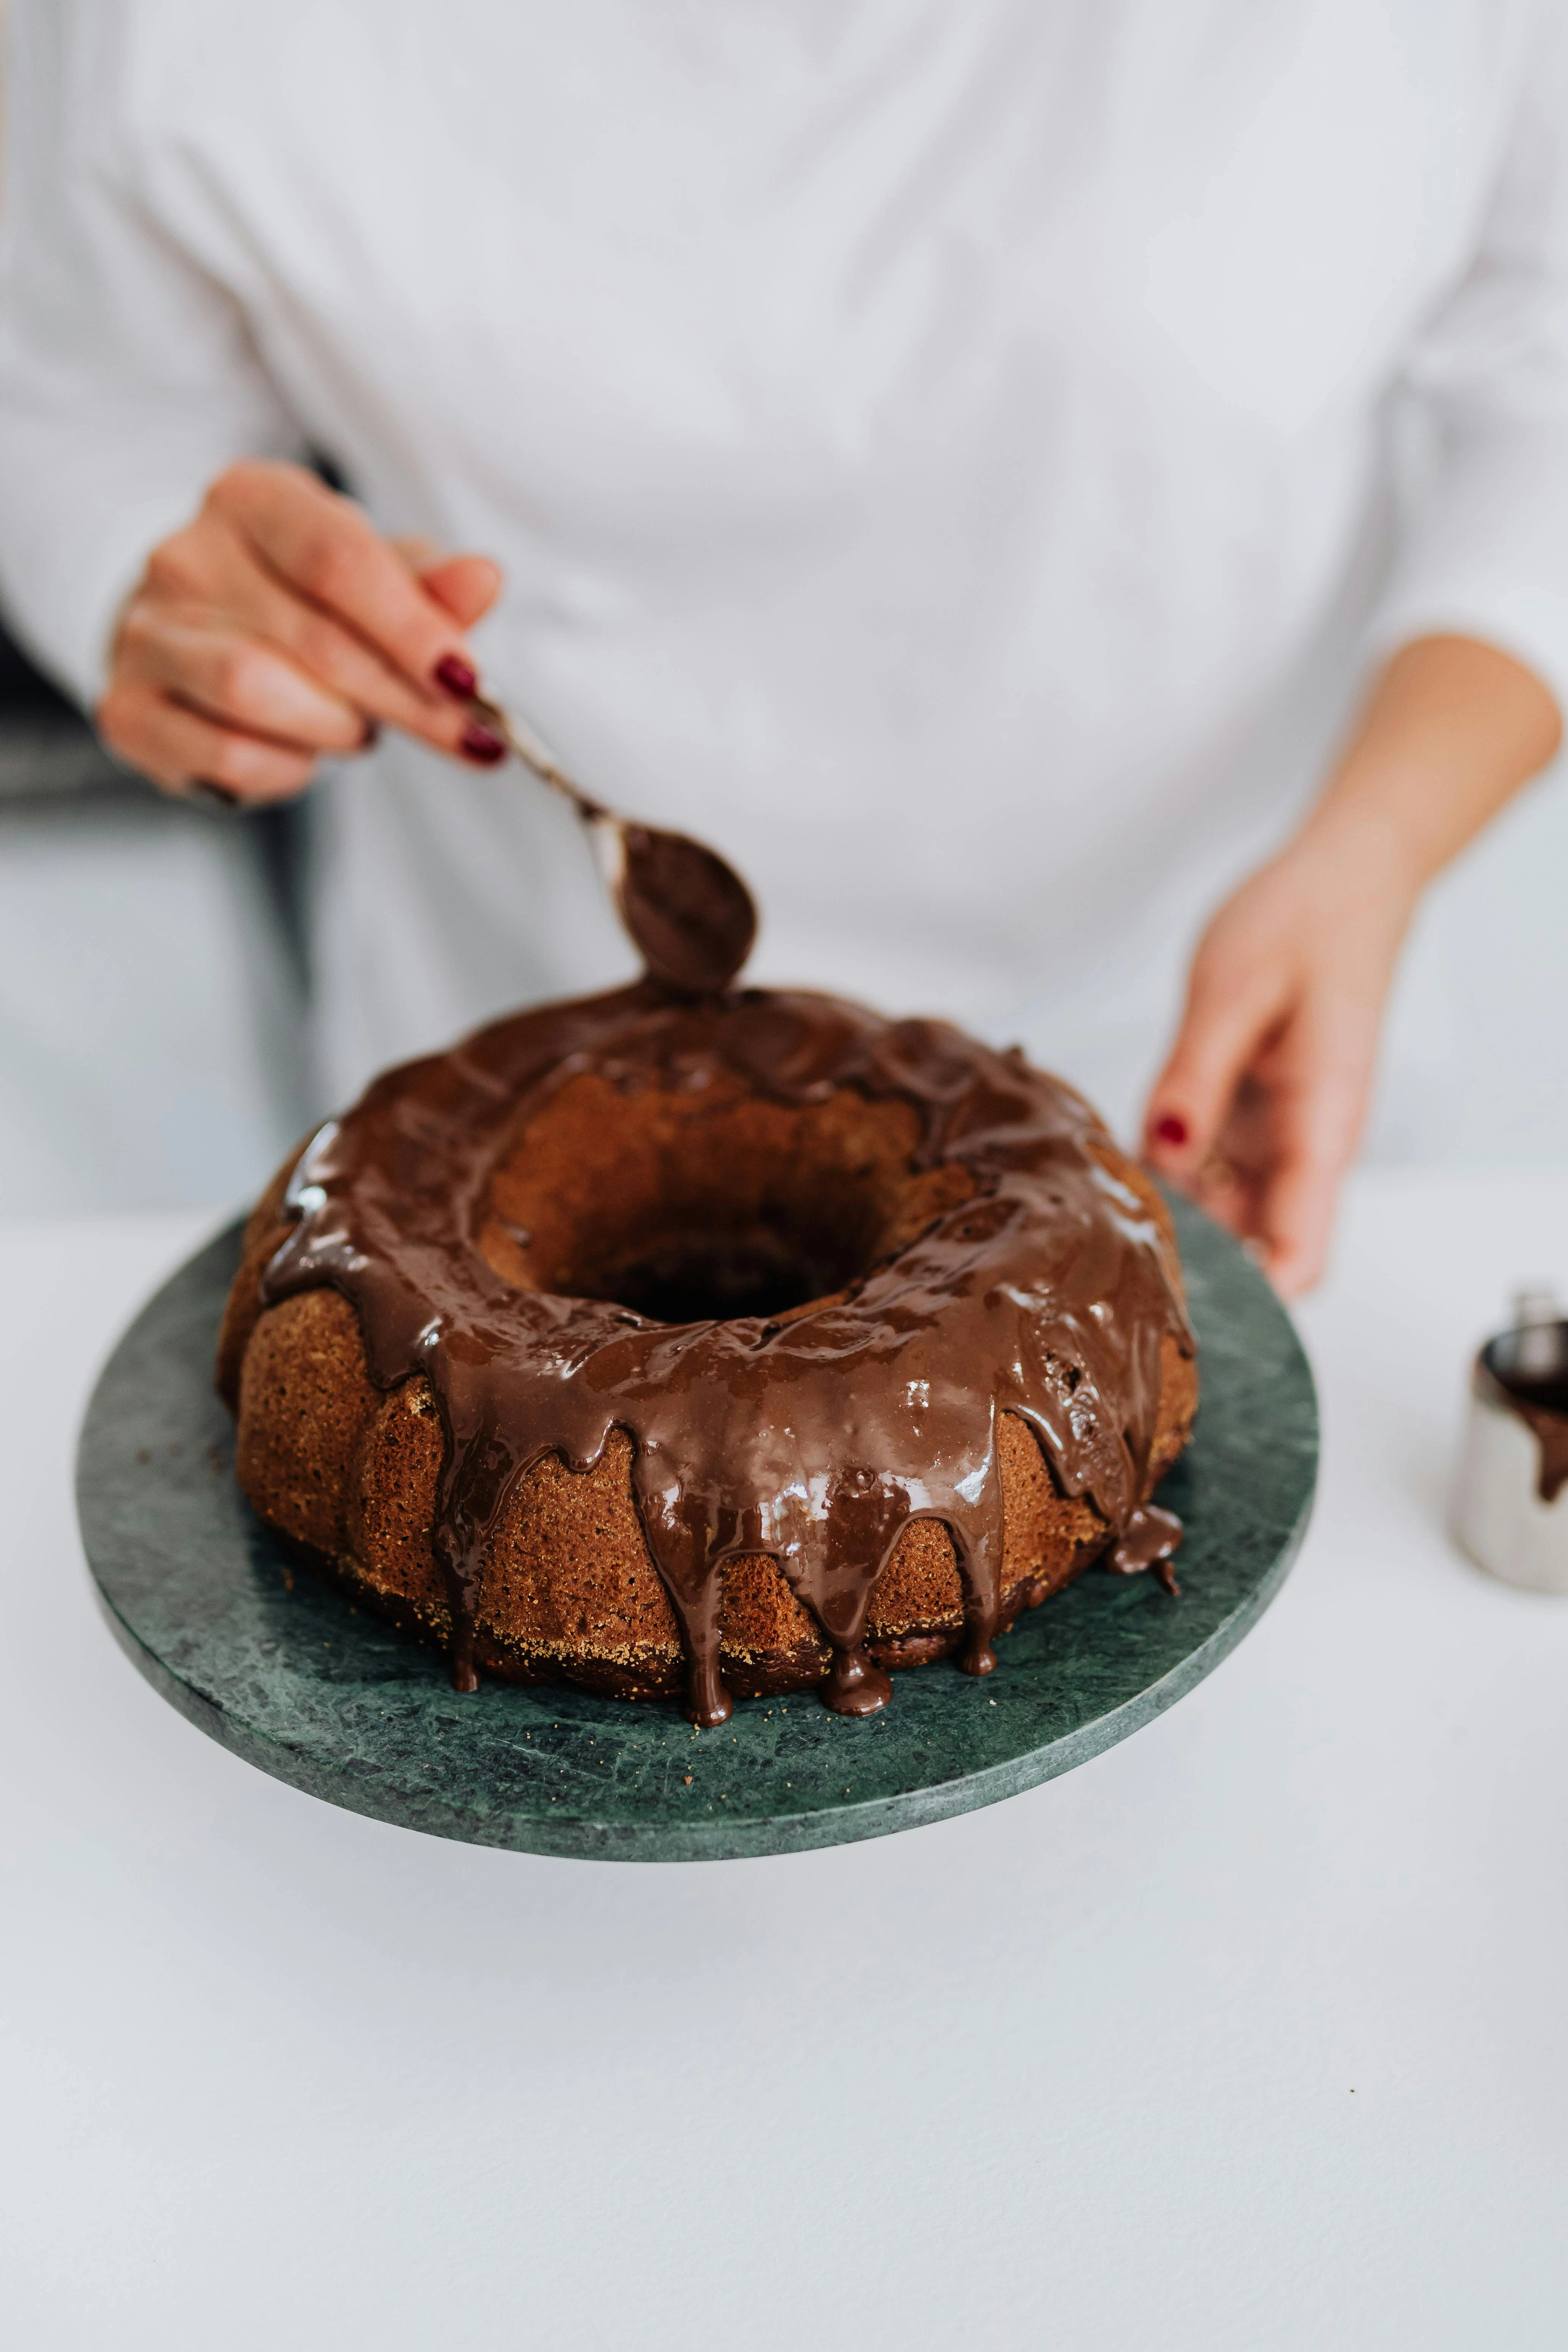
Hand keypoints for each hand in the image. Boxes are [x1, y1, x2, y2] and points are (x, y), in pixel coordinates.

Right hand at [98, 460, 505, 802]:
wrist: (191, 635)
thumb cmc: (296, 602)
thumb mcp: (370, 577)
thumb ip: (427, 585)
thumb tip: (483, 579)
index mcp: (250, 499)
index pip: (339, 560)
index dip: (414, 629)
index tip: (471, 680)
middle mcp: (183, 556)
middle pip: (315, 640)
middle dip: (406, 701)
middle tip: (465, 736)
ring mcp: (145, 634)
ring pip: (257, 693)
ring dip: (335, 728)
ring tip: (355, 726)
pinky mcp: (128, 710)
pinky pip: (227, 756)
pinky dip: (285, 769)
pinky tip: (299, 752)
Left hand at [1141, 817, 1418, 1296]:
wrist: (1343, 881)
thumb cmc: (1304, 923)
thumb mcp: (1232, 991)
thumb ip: (1194, 1077)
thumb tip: (1165, 1149)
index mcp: (1321, 1125)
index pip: (1301, 1254)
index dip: (1250, 1300)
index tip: (1183, 1310)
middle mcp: (1305, 1144)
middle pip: (1256, 1247)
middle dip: (1193, 1265)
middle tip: (1109, 1256)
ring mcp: (1277, 1133)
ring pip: (1223, 1212)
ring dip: (1172, 1218)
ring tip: (1100, 1210)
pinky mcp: (1251, 1113)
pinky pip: (1205, 1165)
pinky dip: (1166, 1171)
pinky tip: (1117, 1160)